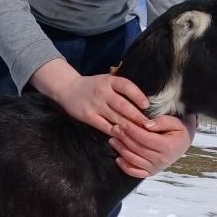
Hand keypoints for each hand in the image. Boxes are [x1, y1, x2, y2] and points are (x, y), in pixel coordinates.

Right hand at [31, 59, 151, 135]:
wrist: (68, 89)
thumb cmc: (92, 86)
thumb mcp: (106, 79)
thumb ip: (121, 86)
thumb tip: (143, 98)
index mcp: (109, 81)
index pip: (126, 86)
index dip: (138, 96)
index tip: (147, 106)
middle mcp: (102, 92)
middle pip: (123, 106)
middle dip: (137, 117)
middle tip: (149, 126)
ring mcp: (95, 105)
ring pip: (116, 118)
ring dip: (129, 127)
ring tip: (141, 134)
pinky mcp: (88, 117)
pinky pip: (105, 126)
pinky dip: (115, 132)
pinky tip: (124, 136)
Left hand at [109, 111, 197, 177]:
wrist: (183, 143)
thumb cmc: (177, 130)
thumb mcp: (175, 122)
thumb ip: (162, 122)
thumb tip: (146, 125)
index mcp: (168, 147)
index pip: (145, 138)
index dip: (132, 131)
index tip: (123, 123)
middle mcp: (161, 160)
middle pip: (137, 148)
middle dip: (124, 138)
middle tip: (114, 129)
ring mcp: (155, 168)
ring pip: (133, 159)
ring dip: (121, 149)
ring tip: (113, 139)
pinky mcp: (150, 172)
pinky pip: (135, 172)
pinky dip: (125, 167)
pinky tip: (117, 158)